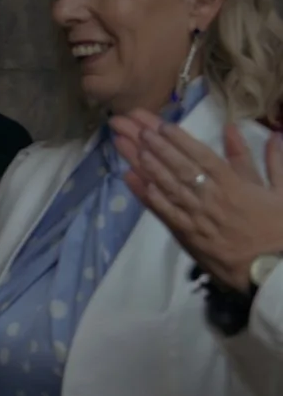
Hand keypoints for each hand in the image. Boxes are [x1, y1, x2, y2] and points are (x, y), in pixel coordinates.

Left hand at [111, 113, 282, 292]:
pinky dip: (149, 196)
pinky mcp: (188, 235)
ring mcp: (197, 217)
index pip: (203, 157)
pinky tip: (133, 181)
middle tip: (133, 127)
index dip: (181, 140)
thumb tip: (269, 134)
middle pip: (179, 167)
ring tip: (128, 146)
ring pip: (168, 186)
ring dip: (146, 165)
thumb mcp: (281, 192)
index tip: (161, 126)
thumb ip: (270, 162)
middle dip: (155, 145)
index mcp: (235, 186)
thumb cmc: (278, 229)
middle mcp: (212, 198)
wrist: (272, 269)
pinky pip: (166, 213)